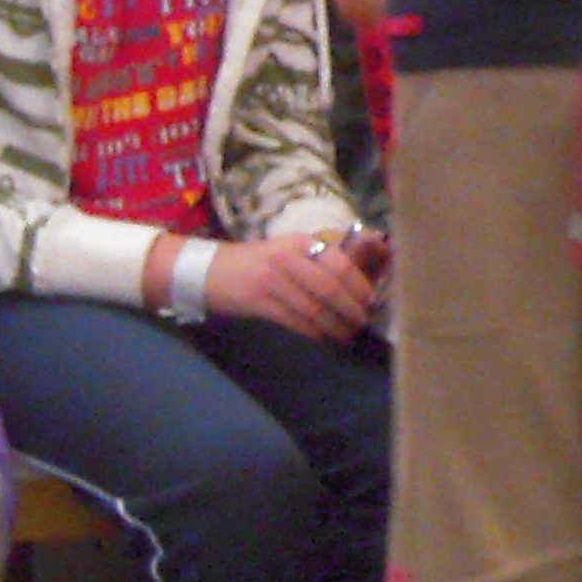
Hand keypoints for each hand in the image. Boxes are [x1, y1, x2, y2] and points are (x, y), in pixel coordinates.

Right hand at [202, 230, 382, 341]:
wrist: (208, 270)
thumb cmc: (257, 262)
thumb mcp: (288, 251)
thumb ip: (318, 262)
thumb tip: (357, 284)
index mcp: (301, 243)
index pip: (340, 263)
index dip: (360, 285)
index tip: (373, 301)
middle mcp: (288, 258)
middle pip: (330, 288)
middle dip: (352, 309)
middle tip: (362, 322)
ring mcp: (272, 280)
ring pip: (314, 308)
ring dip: (335, 325)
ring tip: (347, 335)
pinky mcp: (258, 302)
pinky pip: (294, 321)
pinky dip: (313, 332)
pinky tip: (322, 337)